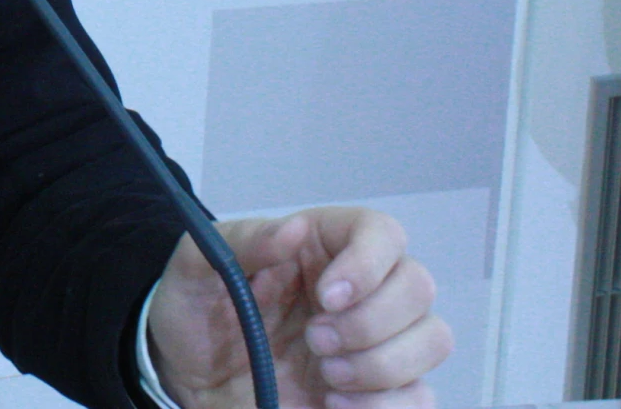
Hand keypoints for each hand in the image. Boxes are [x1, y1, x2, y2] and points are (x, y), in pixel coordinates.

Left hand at [146, 207, 450, 408]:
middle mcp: (361, 290)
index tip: (328, 296)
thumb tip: (293, 229)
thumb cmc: (196, 313)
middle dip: (370, 322)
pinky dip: (386, 405)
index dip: (368, 263)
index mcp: (323, 247)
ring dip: (381, 364)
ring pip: (432, 340)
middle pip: (418, 286)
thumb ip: (241, 243)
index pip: (381, 232)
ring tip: (324, 376)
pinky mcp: (377, 392)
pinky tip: (335, 402)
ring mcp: (374, 342)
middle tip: (315, 341)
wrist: (187, 377)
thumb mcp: (196, 267)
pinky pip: (420, 397)